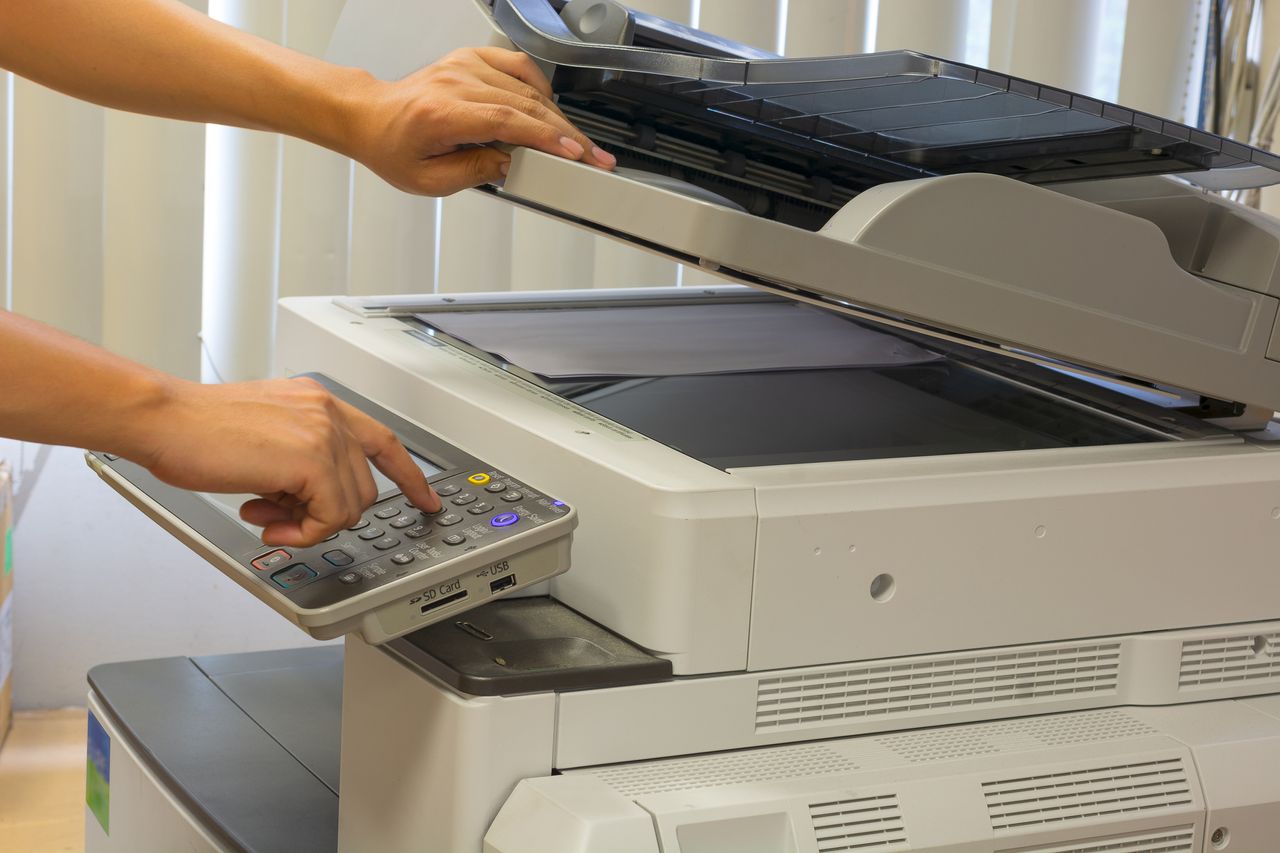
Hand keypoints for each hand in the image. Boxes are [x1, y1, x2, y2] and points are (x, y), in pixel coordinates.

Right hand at [135, 377, 441, 546]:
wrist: (166, 421)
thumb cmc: (197, 430)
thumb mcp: (264, 436)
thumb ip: (296, 459)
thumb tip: (308, 501)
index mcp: (318, 402)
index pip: (381, 440)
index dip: (408, 475)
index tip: (426, 499)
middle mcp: (327, 412)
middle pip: (363, 486)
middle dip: (325, 513)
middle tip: (280, 515)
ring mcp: (323, 433)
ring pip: (350, 505)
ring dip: (309, 523)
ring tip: (266, 514)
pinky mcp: (312, 459)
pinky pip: (331, 516)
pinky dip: (303, 531)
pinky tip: (268, 521)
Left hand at [342, 46, 615, 195]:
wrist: (372, 116)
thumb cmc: (394, 147)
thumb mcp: (430, 180)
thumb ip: (474, 173)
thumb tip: (512, 164)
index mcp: (441, 113)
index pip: (505, 121)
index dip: (544, 137)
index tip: (572, 152)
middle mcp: (455, 82)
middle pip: (525, 105)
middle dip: (566, 134)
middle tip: (593, 157)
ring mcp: (465, 66)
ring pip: (528, 88)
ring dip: (559, 117)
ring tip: (576, 142)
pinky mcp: (472, 58)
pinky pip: (518, 65)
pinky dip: (539, 86)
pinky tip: (549, 106)